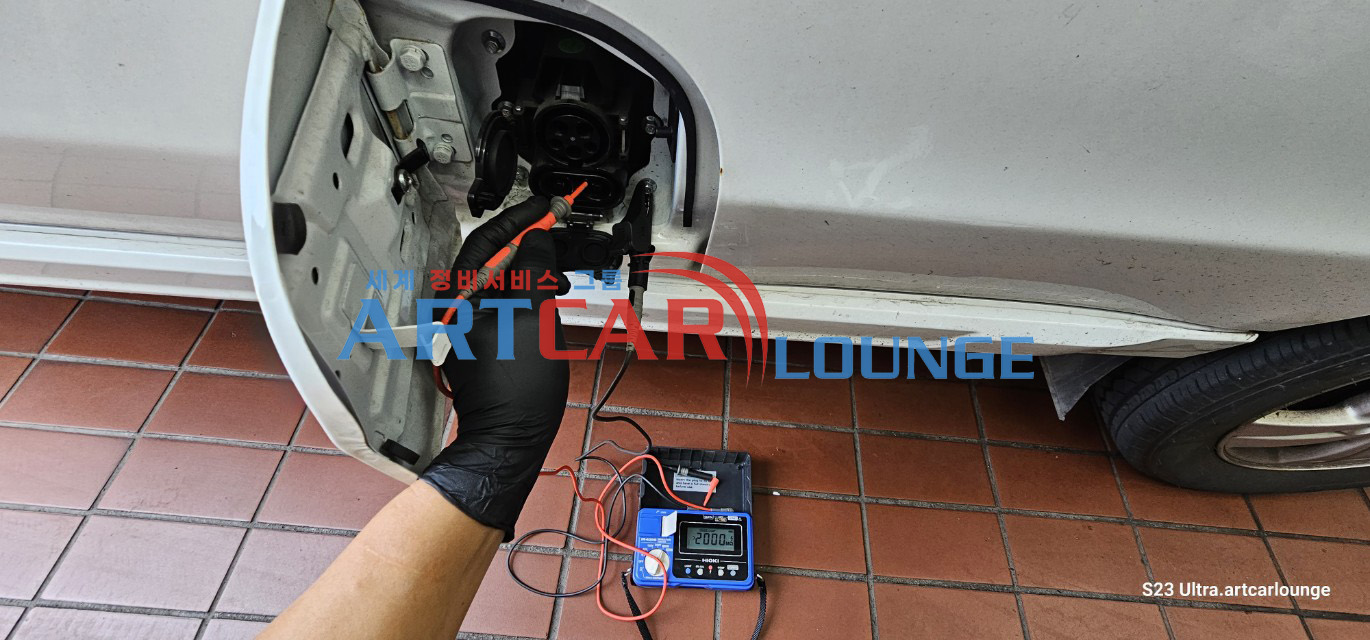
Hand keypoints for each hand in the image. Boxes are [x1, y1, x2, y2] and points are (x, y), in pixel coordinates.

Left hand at [421, 197, 570, 540]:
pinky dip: (535, 292)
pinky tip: (557, 293)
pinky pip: (511, 303)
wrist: (508, 440)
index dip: (524, 218)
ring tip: (571, 267)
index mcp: (460, 297)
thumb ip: (535, 271)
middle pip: (499, 258)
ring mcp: (471, 325)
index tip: (553, 206)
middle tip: (570, 233)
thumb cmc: (518, 387)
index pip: (490, 239)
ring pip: (508, 280)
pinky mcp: (486, 340)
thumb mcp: (533, 318)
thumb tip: (538, 238)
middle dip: (538, 243)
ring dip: (541, 268)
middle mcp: (459, 307)